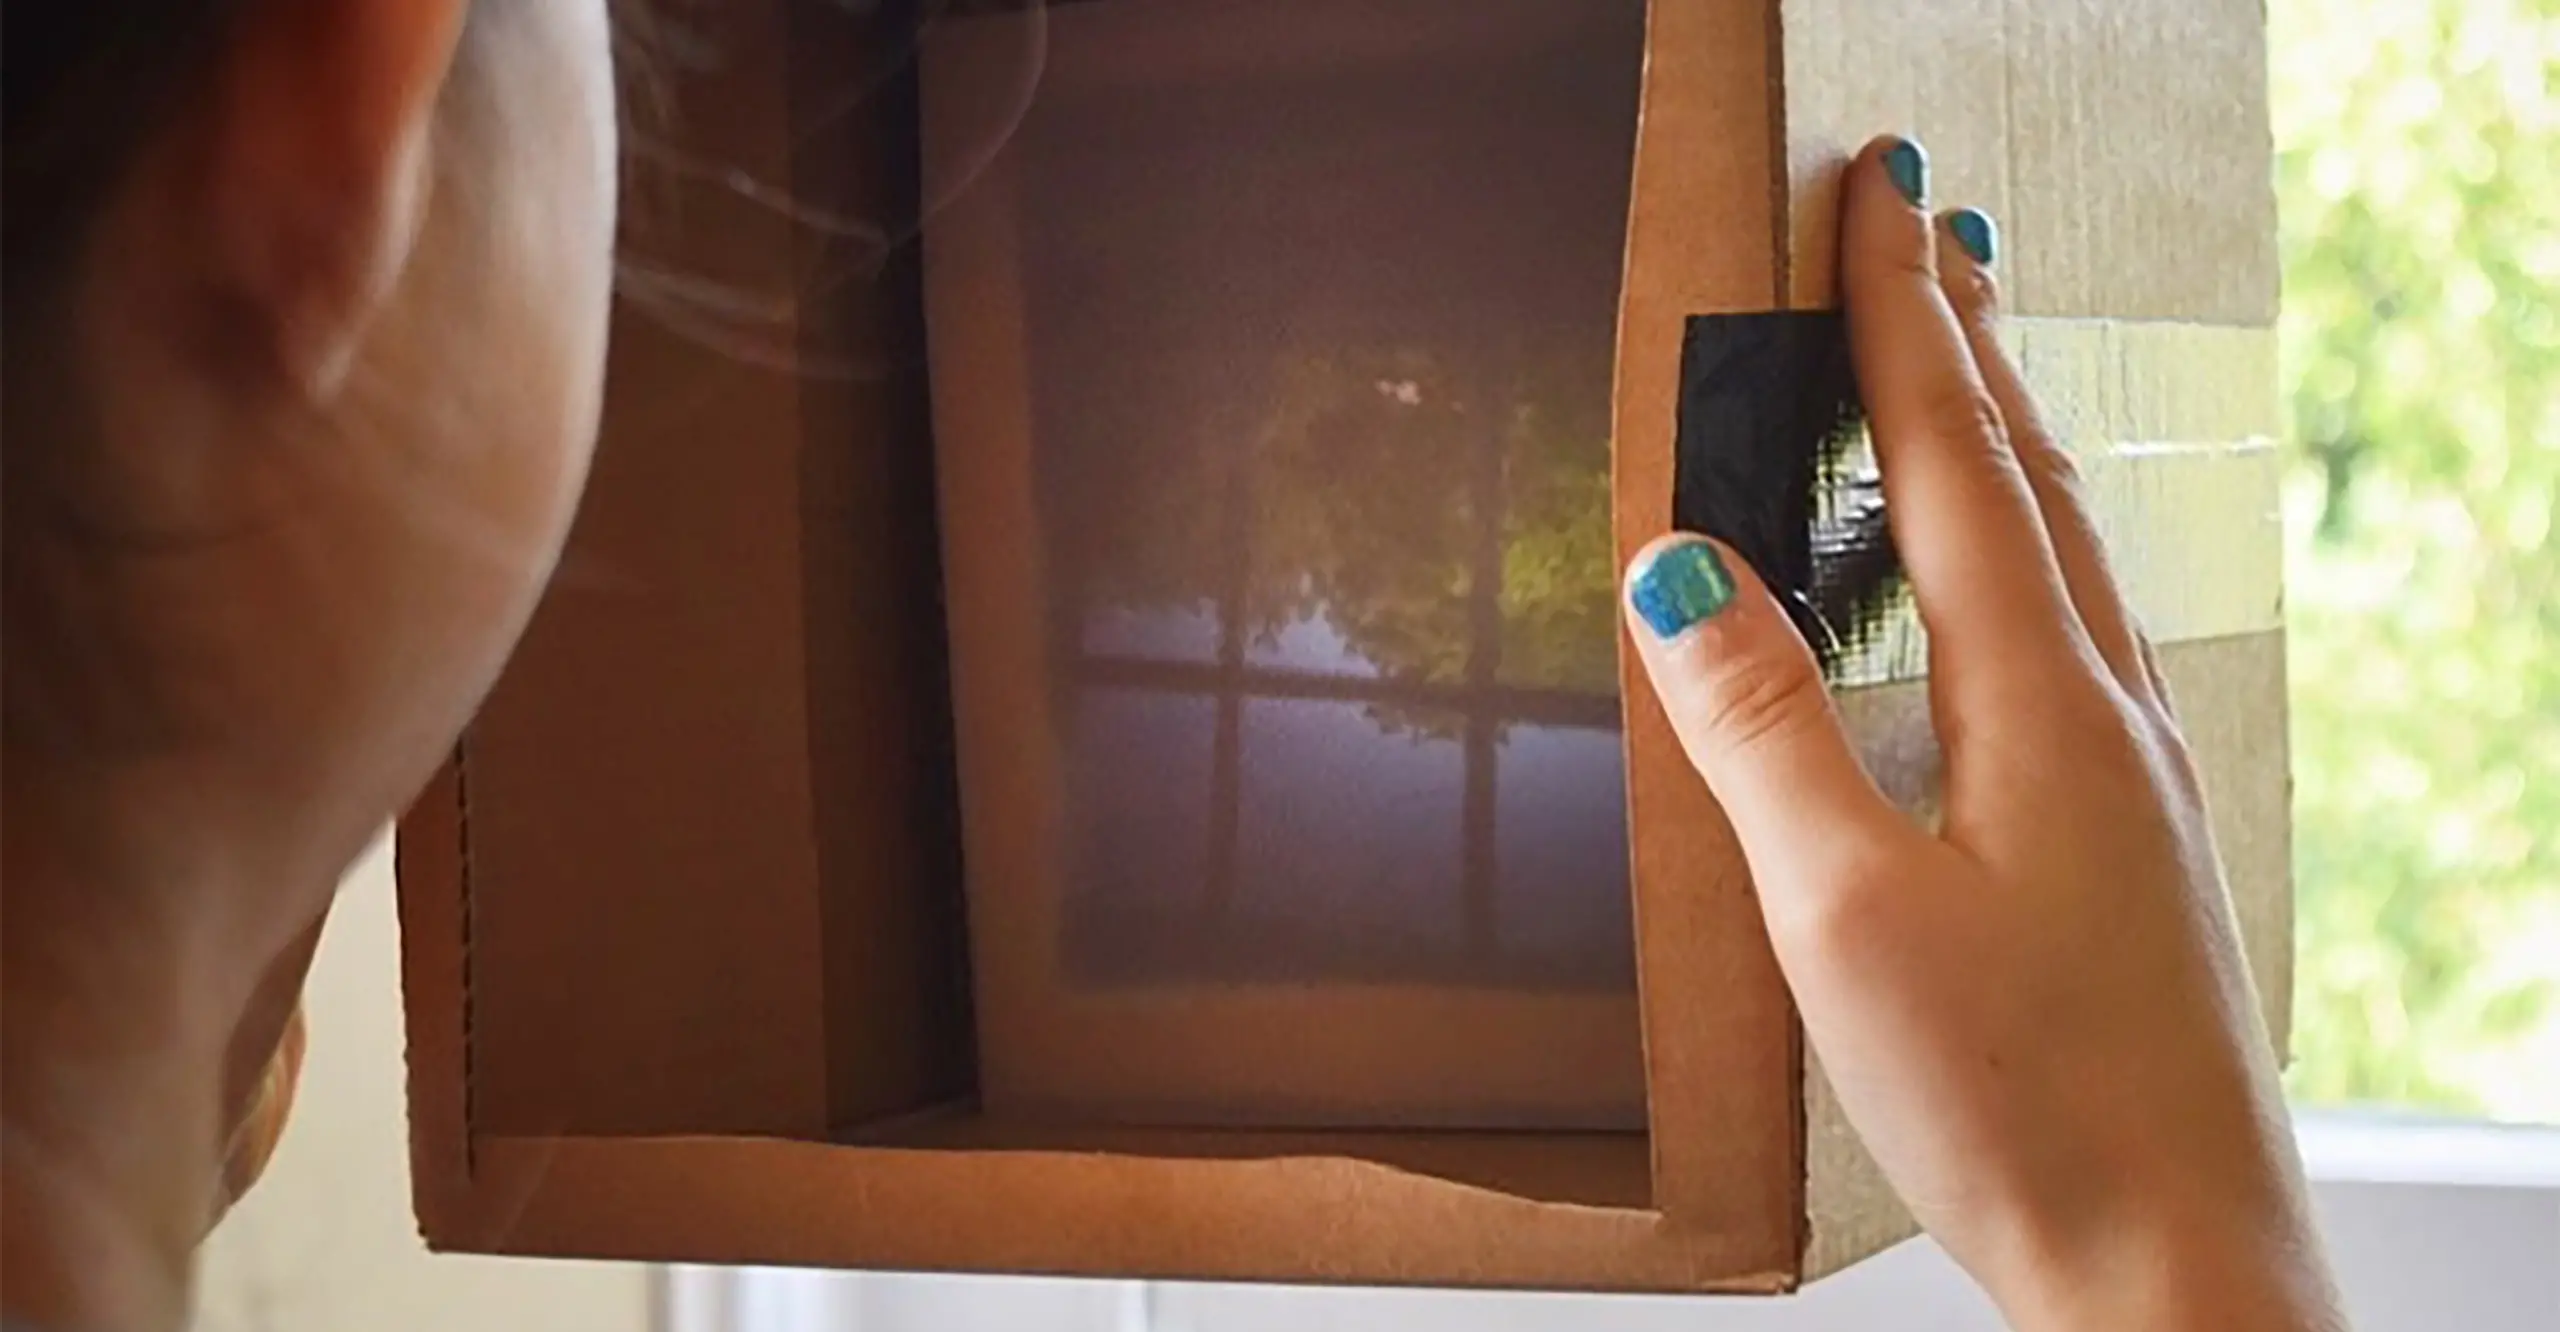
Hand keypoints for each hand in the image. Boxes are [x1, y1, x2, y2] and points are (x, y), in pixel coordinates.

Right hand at [1621, 137, 2345, 1330]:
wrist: (2179, 1274)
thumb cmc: (2024, 1111)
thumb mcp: (1846, 918)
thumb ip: (1763, 732)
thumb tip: (1680, 569)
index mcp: (2042, 710)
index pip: (1959, 464)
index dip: (1904, 326)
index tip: (1872, 206)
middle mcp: (2109, 720)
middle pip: (2035, 480)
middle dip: (1969, 342)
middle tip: (1929, 230)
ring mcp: (2134, 784)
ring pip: (2065, 556)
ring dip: (2007, 437)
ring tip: (1965, 364)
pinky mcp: (2128, 848)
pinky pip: (2071, 636)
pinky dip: (2024, 548)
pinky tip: (2005, 592)